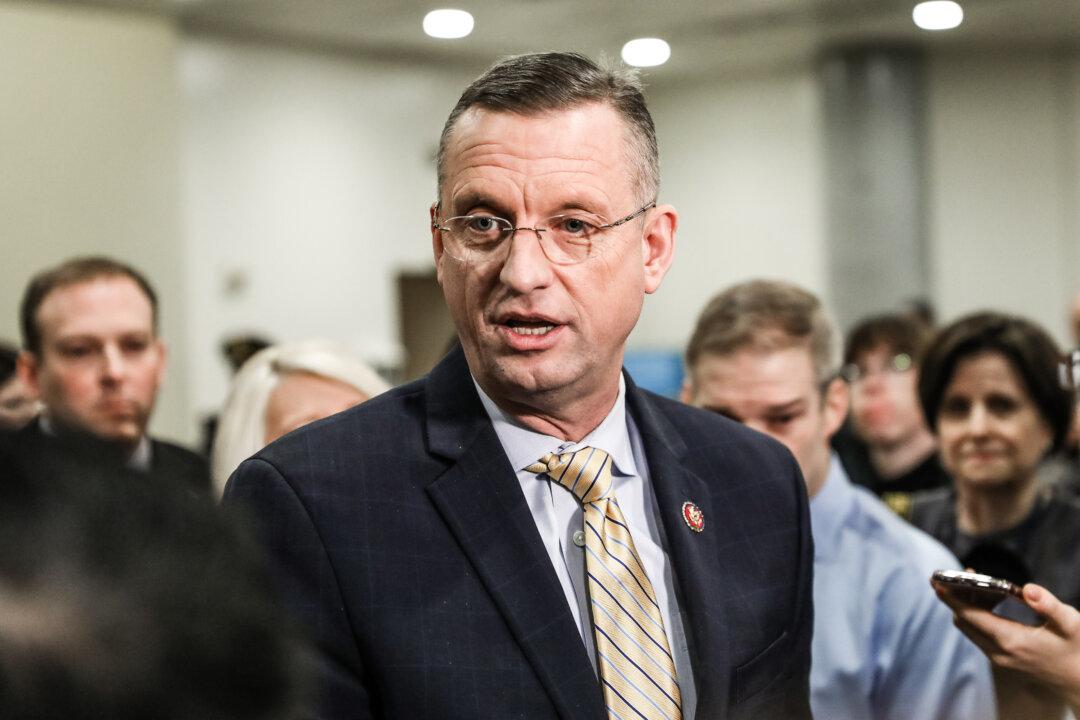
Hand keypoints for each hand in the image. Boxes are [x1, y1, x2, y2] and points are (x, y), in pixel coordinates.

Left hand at [933, 580, 1079, 709]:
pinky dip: (975, 617)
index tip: (936, 581)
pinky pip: (979, 635)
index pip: (969, 616)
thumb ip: (1049, 605)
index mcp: (1011, 641)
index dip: (950, 598)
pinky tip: (987, 600)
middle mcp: (999, 652)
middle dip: (955, 597)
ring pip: (969, 629)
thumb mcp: (1071, 624)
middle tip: (958, 574)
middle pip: (963, 621)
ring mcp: (999, 658)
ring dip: (965, 606)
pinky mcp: (1002, 660)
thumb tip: (1028, 589)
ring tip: (973, 582)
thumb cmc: (1077, 649)